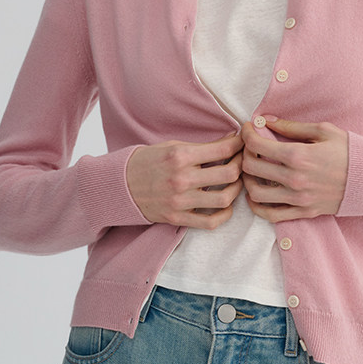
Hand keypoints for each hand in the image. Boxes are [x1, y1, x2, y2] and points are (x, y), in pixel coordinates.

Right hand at [125, 131, 243, 228]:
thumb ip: (200, 147)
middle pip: (229, 174)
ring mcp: (180, 201)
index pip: (222, 150)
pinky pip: (210, 222)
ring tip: (235, 183)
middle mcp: (181, 179)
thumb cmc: (147, 162)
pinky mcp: (177, 218)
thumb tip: (229, 141)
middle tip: (242, 162)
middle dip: (241, 166)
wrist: (120, 185)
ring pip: (224, 199)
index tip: (242, 144)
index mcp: (180, 156)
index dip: (238, 145)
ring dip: (236, 190)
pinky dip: (224, 215)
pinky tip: (226, 205)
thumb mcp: (172, 146)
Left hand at [240, 116, 348, 221]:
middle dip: (244, 154)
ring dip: (247, 181)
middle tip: (249, 148)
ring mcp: (299, 199)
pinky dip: (258, 207)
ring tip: (252, 171)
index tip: (247, 129)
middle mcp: (295, 179)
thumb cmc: (351, 151)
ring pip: (256, 194)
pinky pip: (271, 215)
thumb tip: (267, 121)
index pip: (256, 145)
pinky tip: (256, 195)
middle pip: (251, 168)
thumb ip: (292, 127)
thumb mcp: (324, 131)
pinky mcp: (304, 212)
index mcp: (298, 155)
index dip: (246, 134)